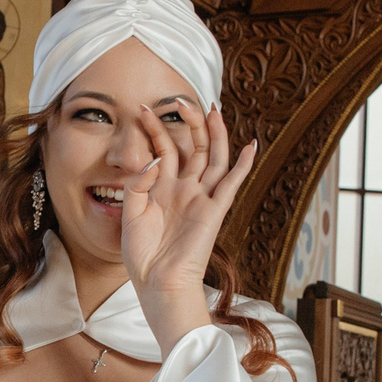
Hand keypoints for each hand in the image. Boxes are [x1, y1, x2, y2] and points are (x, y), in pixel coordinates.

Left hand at [119, 106, 256, 351]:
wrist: (158, 283)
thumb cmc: (142, 255)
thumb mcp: (130, 212)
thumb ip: (139, 183)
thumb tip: (155, 158)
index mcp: (164, 189)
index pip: (163, 150)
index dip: (154, 129)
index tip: (143, 109)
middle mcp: (185, 190)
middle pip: (192, 147)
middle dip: (188, 122)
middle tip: (179, 98)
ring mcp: (202, 199)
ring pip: (213, 158)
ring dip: (214, 134)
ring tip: (212, 109)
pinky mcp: (215, 211)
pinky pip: (232, 184)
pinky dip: (242, 165)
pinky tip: (251, 145)